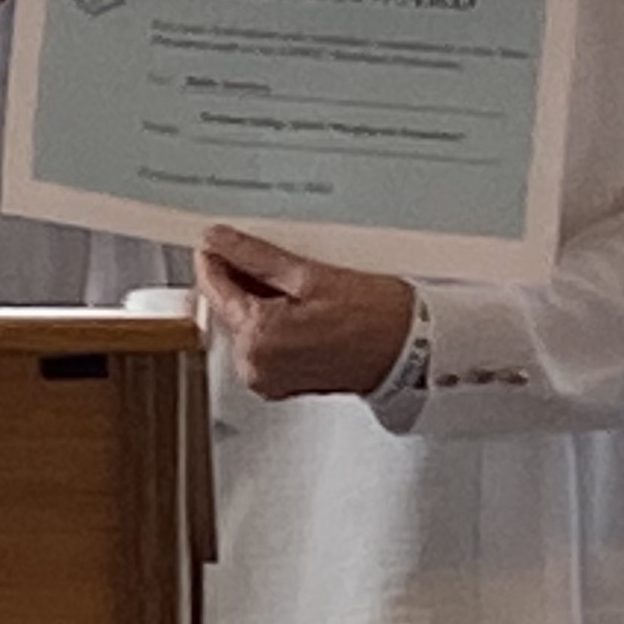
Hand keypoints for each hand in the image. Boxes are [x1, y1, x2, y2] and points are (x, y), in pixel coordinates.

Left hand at [197, 228, 417, 401]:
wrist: (409, 352)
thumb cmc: (374, 318)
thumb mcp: (309, 274)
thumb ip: (254, 257)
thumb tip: (220, 241)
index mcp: (258, 339)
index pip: (213, 288)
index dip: (214, 257)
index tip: (219, 239)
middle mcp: (255, 366)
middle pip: (227, 308)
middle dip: (239, 279)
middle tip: (269, 257)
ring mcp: (267, 379)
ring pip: (243, 325)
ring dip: (257, 300)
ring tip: (296, 284)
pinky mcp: (279, 383)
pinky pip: (261, 343)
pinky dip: (271, 321)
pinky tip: (299, 307)